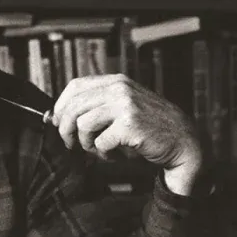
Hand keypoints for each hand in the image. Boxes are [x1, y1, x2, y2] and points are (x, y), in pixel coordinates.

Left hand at [51, 74, 202, 195]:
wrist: (183, 142)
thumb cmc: (149, 128)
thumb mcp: (123, 107)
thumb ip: (96, 106)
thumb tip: (54, 116)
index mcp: (116, 81)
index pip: (75, 86)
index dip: (61, 106)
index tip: (57, 123)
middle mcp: (120, 88)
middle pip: (74, 107)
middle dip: (65, 130)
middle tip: (71, 145)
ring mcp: (125, 105)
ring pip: (83, 125)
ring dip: (87, 144)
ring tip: (101, 150)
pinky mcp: (129, 124)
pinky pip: (100, 142)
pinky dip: (104, 154)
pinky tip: (116, 155)